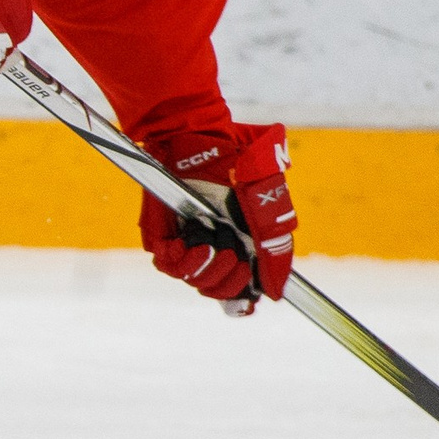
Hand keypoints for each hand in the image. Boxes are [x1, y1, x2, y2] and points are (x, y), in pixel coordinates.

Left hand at [139, 122, 295, 312]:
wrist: (199, 137)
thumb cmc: (238, 161)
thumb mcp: (269, 201)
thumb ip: (277, 247)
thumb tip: (277, 290)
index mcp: (242, 244)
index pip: (240, 292)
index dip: (245, 301)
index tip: (251, 297)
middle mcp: (213, 248)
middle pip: (220, 293)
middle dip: (232, 281)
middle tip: (236, 255)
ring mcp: (186, 242)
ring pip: (197, 282)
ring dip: (212, 267)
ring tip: (217, 240)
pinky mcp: (161, 234)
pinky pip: (170, 265)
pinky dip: (187, 261)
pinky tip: (197, 244)